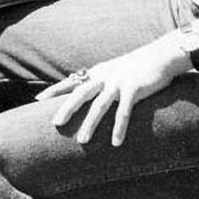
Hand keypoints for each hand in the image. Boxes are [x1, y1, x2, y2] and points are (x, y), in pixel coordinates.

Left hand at [36, 42, 184, 145]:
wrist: (161, 56)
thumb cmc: (138, 66)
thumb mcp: (115, 69)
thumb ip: (101, 80)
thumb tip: (85, 90)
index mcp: (98, 72)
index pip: (72, 81)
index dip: (54, 90)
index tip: (37, 99)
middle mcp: (105, 76)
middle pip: (81, 92)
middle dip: (67, 108)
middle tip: (55, 124)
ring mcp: (119, 82)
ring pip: (100, 105)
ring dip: (90, 124)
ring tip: (81, 141)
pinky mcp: (134, 88)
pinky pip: (124, 111)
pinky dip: (119, 127)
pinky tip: (116, 143)